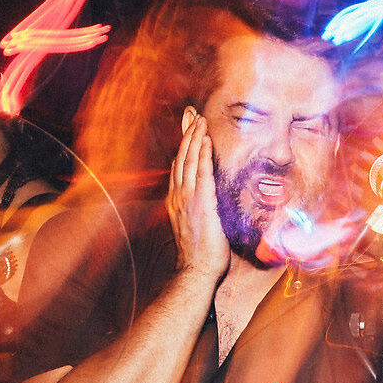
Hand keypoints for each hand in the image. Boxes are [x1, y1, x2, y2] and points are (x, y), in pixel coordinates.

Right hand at [168, 113, 229, 281]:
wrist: (196, 270)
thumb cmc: (201, 253)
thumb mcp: (196, 225)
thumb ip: (198, 208)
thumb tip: (206, 198)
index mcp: (176, 200)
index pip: (179, 165)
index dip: (184, 144)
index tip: (189, 127)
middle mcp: (178, 195)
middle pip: (181, 156)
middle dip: (187, 132)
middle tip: (192, 112)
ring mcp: (187, 198)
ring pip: (189, 160)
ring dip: (195, 137)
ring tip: (200, 118)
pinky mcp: (200, 203)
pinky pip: (201, 172)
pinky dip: (202, 154)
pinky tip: (206, 139)